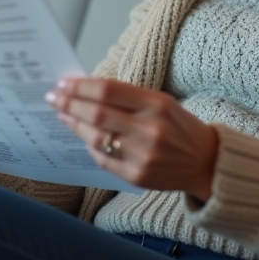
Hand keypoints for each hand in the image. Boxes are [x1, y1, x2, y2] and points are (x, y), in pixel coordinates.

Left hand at [45, 78, 218, 200]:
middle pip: (97, 113)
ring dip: (73, 124)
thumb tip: (86, 90)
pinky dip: (89, 145)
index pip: (108, 90)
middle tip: (53, 96)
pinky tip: (81, 135)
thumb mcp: (161, 102)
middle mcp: (149, 130)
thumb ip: (127, 97)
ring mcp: (142, 155)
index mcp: (156, 104)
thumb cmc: (179, 127)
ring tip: (62, 114)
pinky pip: (103, 159)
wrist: (205, 162)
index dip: (81, 86)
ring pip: (95, 137)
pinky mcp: (137, 176)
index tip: (64, 82)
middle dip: (70, 103)